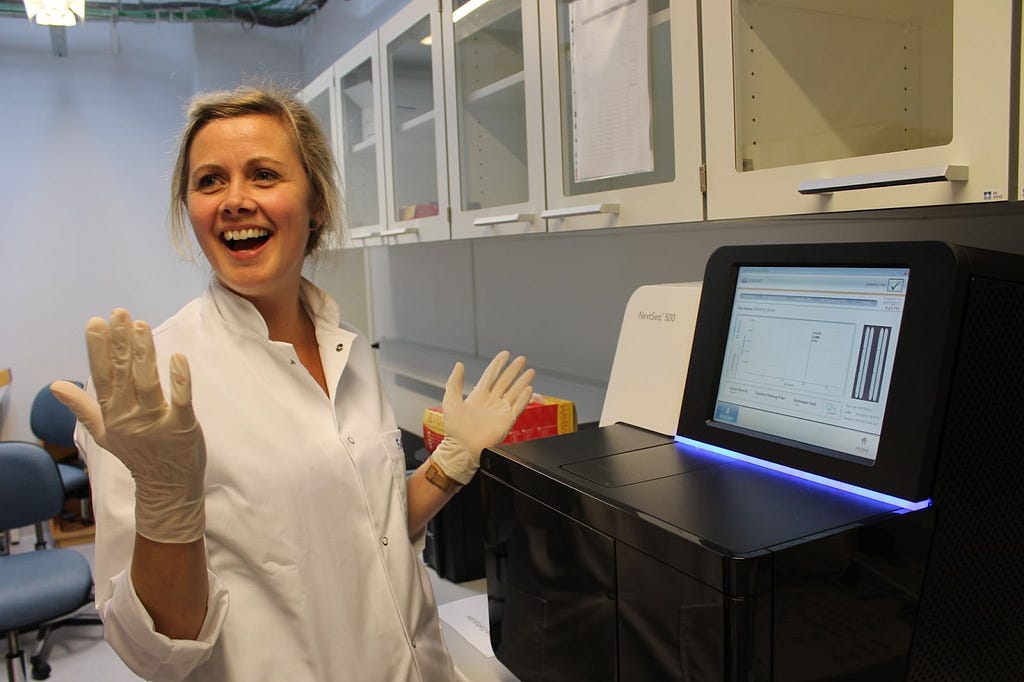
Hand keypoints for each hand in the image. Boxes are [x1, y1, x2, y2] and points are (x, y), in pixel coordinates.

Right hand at [51, 309, 205, 542]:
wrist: (168, 487)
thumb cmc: (138, 455)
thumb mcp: (104, 433)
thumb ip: (83, 406)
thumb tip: (55, 385)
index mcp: (112, 415)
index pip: (102, 377)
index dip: (98, 350)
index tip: (95, 323)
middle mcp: (130, 418)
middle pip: (123, 374)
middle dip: (120, 343)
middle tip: (118, 313)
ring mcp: (156, 423)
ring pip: (147, 383)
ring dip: (144, 353)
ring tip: (140, 325)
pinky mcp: (182, 427)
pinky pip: (181, 400)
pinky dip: (179, 379)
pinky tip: (177, 356)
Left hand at [431, 351, 534, 484]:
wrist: (462, 448)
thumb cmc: (454, 428)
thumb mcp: (451, 400)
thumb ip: (455, 382)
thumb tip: (459, 365)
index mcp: (478, 395)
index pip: (491, 375)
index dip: (498, 364)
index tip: (505, 354)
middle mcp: (491, 401)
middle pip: (505, 381)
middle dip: (514, 370)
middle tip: (522, 359)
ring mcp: (500, 410)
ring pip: (514, 392)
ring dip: (522, 381)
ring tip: (530, 371)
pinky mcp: (507, 421)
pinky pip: (518, 407)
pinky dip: (524, 398)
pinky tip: (529, 389)